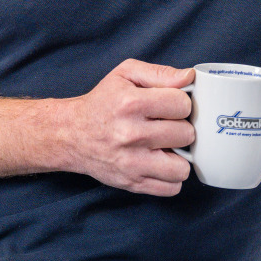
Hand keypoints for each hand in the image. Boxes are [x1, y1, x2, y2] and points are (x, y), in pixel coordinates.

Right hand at [57, 60, 194, 194]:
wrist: (71, 134)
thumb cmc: (103, 102)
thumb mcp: (126, 74)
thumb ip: (160, 73)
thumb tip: (190, 77)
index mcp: (131, 103)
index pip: (183, 104)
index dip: (181, 103)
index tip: (170, 106)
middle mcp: (131, 134)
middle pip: (186, 134)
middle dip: (180, 128)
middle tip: (166, 125)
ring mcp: (132, 163)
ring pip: (183, 167)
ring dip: (179, 156)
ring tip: (166, 147)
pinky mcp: (132, 183)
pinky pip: (172, 188)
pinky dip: (171, 177)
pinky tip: (160, 163)